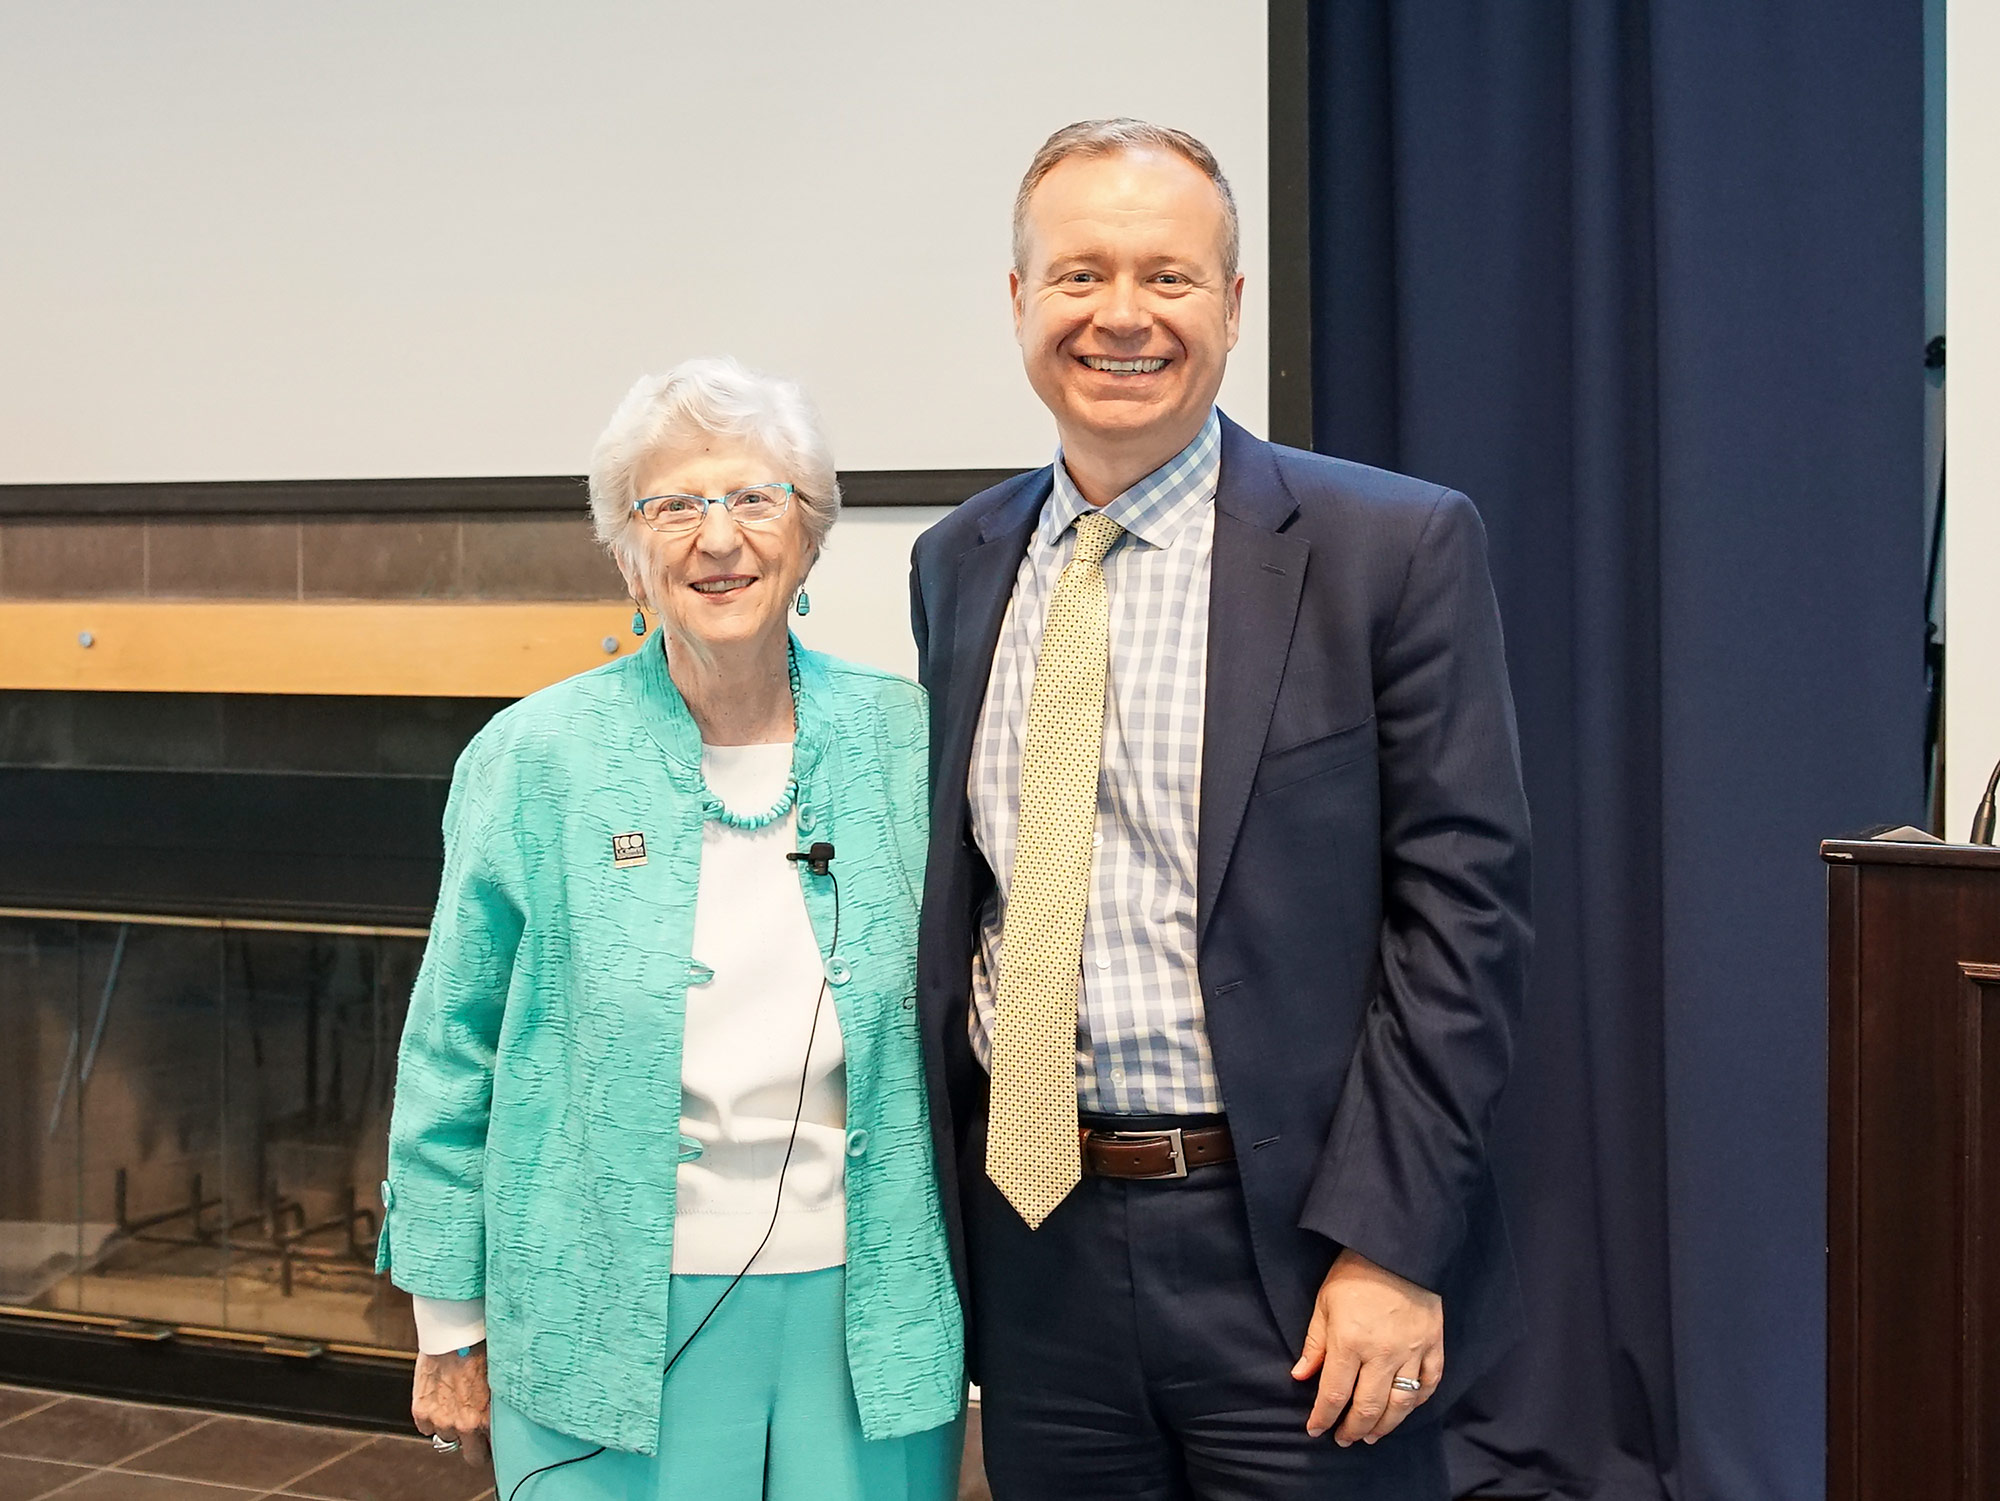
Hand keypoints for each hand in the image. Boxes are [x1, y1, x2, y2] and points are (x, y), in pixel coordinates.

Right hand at [412, 1346, 490, 1468]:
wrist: (453, 1335)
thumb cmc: (479, 1351)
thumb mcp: (498, 1382)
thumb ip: (498, 1407)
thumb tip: (506, 1419)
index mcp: (486, 1419)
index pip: (493, 1452)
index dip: (493, 1445)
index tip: (493, 1440)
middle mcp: (464, 1425)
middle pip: (472, 1457)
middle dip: (475, 1447)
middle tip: (475, 1431)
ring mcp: (440, 1420)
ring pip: (447, 1437)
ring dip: (451, 1425)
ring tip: (456, 1400)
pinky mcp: (421, 1412)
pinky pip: (426, 1427)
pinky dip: (431, 1416)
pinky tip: (439, 1397)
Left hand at [1290, 1247, 1443, 1444]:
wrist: (1398, 1247)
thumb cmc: (1355, 1272)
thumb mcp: (1325, 1303)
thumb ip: (1314, 1343)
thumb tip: (1300, 1376)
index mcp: (1349, 1343)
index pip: (1334, 1395)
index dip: (1323, 1418)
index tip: (1315, 1430)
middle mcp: (1382, 1355)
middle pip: (1368, 1407)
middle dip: (1353, 1429)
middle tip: (1344, 1439)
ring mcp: (1412, 1352)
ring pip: (1400, 1404)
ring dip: (1384, 1426)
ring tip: (1371, 1436)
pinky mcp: (1434, 1345)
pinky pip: (1429, 1384)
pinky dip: (1417, 1402)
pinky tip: (1405, 1409)